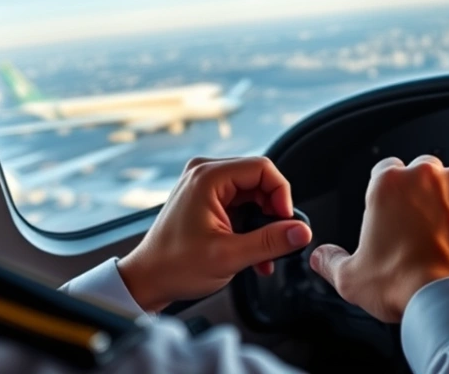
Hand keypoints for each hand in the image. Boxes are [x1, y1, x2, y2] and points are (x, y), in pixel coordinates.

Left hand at [117, 157, 312, 312]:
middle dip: (274, 211)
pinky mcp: (206, 199)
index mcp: (207, 177)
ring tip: (266, 252)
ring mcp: (204, 186)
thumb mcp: (230, 256)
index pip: (262, 168)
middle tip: (279, 238)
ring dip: (264, 222)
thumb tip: (301, 232)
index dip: (281, 193)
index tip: (287, 221)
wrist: (147, 280)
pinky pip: (240, 203)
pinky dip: (251, 225)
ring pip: (252, 194)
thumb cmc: (174, 266)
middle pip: (259, 180)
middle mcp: (205, 174)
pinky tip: (255, 251)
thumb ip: (270, 242)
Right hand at [309, 155, 448, 322]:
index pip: (386, 170)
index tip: (393, 212)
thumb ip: (331, 261)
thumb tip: (321, 257)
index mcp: (392, 184)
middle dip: (426, 196)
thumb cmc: (404, 287)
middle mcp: (436, 177)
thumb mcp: (351, 278)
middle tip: (422, 231)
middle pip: (428, 174)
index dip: (388, 193)